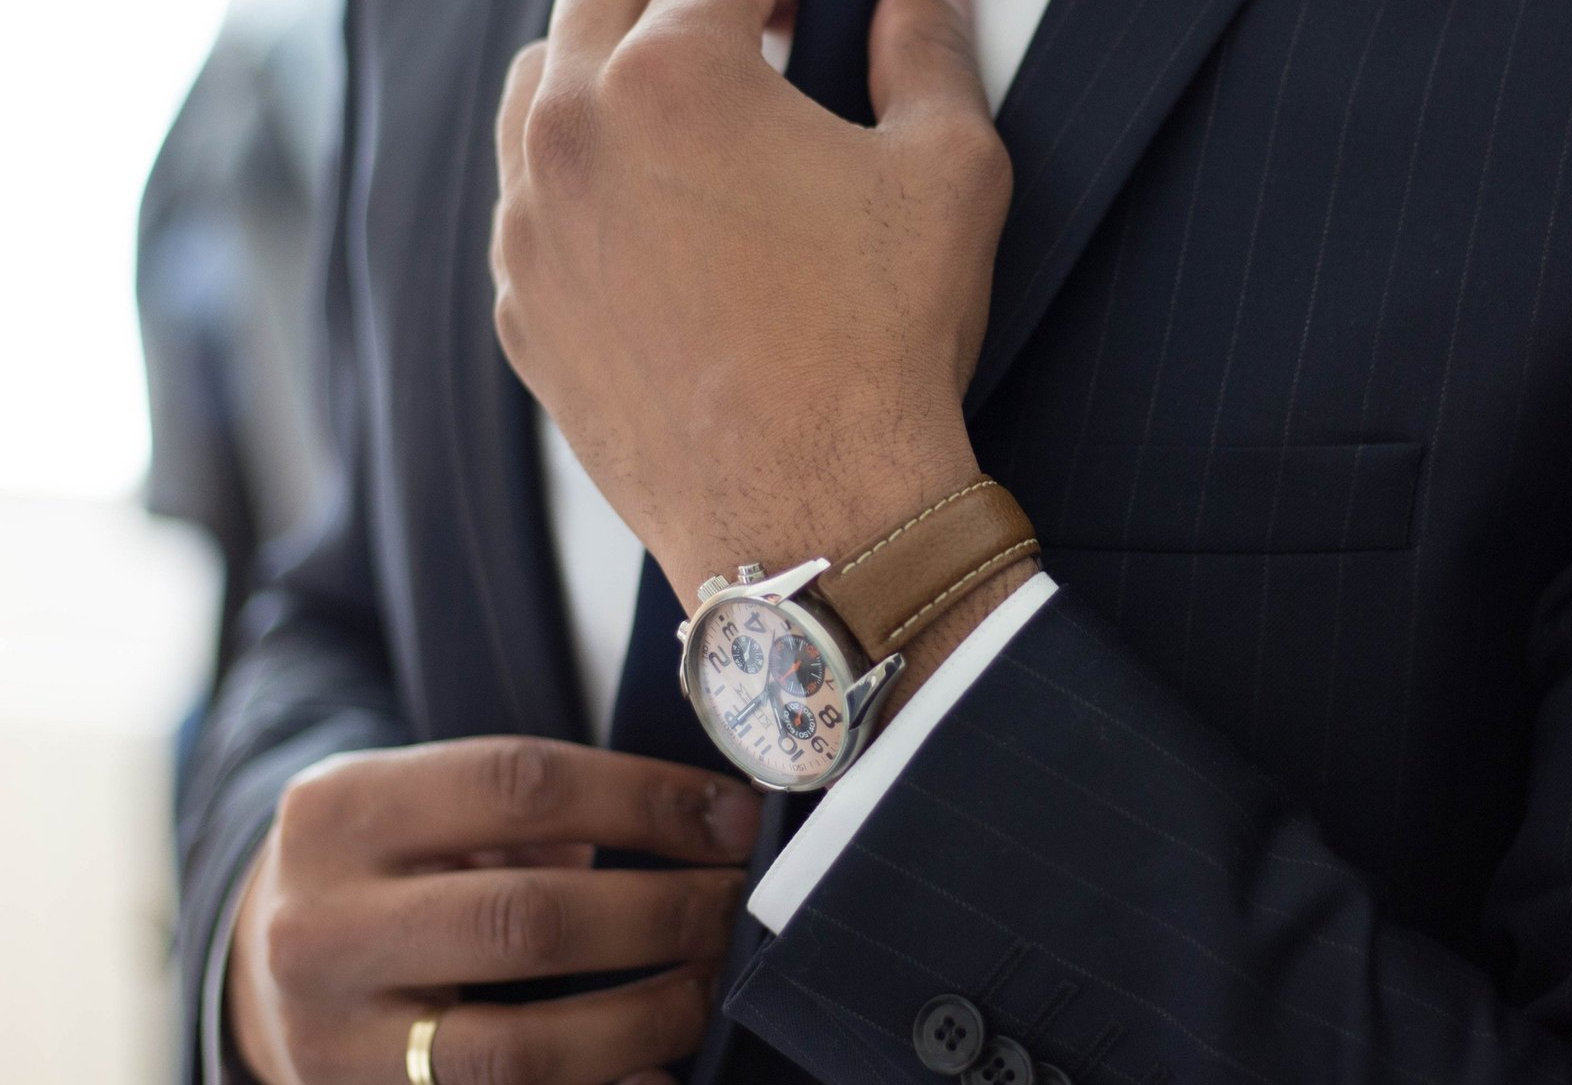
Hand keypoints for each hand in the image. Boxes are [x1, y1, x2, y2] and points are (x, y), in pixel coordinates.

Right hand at [226, 737, 762, 1084]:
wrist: (265, 967)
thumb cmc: (386, 867)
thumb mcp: (421, 801)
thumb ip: (532, 806)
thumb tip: (704, 821)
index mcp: (340, 812)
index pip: (522, 785)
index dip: (647, 800)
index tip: (732, 818)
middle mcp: (321, 928)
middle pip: (526, 920)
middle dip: (661, 913)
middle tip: (735, 905)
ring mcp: (335, 1040)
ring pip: (520, 1047)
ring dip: (647, 1018)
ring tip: (708, 984)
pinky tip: (658, 1068)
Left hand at [490, 0, 1012, 610]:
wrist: (814, 519)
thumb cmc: (883, 349)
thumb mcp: (949, 171)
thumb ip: (929, 50)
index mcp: (674, 74)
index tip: (810, 3)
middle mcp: (575, 135)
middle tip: (760, 27)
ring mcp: (532, 230)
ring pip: (540, 89)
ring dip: (610, 67)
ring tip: (689, 104)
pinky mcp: (523, 313)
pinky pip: (527, 205)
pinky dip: (579, 179)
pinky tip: (652, 213)